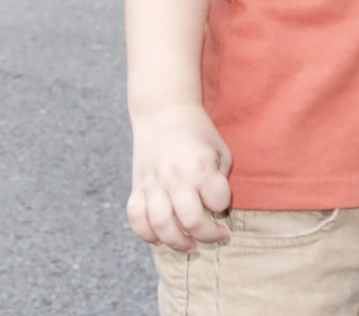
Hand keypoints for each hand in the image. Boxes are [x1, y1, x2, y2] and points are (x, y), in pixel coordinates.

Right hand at [127, 103, 232, 251]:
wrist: (164, 111)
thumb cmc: (198, 132)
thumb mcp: (219, 150)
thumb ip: (220, 180)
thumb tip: (214, 211)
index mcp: (199, 167)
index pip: (218, 202)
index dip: (223, 206)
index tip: (222, 203)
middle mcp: (175, 177)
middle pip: (190, 222)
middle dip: (207, 235)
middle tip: (216, 236)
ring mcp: (153, 183)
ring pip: (160, 226)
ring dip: (177, 243)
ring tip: (190, 246)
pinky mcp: (136, 186)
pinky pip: (135, 218)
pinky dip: (146, 234)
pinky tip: (159, 238)